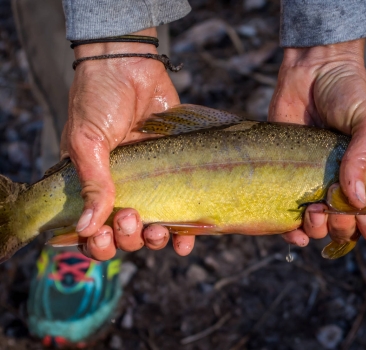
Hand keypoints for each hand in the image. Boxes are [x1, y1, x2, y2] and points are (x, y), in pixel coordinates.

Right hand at [62, 28, 194, 259]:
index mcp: (94, 185)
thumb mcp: (88, 141)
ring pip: (154, 228)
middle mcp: (123, 189)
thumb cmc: (99, 100)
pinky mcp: (176, 172)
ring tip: (159, 231)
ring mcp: (152, 183)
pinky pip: (182, 210)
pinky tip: (185, 240)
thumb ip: (92, 183)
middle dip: (129, 238)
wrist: (130, 65)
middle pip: (126, 236)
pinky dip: (184, 231)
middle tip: (132, 220)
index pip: (92, 231)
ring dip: (156, 239)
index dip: (98, 244)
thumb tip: (87, 227)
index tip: (105, 237)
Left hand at [269, 38, 365, 247]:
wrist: (311, 71)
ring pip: (321, 230)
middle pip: (349, 231)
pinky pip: (291, 222)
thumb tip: (358, 199)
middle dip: (345, 227)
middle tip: (336, 205)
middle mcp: (345, 188)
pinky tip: (295, 230)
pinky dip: (294, 233)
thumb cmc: (349, 92)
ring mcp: (316, 187)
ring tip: (314, 209)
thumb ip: (365, 157)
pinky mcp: (289, 182)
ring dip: (319, 230)